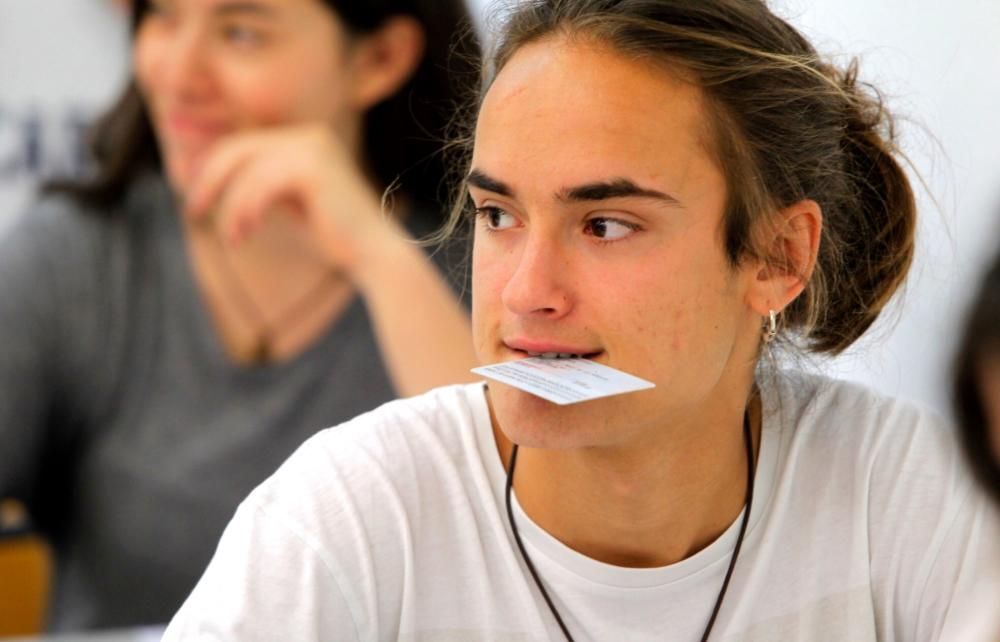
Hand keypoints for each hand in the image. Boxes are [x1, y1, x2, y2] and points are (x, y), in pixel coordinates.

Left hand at [184, 123, 402, 281]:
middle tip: (192, 210)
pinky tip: (244, 235)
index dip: (211, 166)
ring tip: (232, 238)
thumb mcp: (286, 203)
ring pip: (245, 170)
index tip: (192, 194)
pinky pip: (259, 185)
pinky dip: (244, 211)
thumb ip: (257, 186)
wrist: (372, 254)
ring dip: (230, 208)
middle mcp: (309, 135)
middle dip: (209, 180)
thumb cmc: (331, 235)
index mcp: (306, 139)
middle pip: (237, 149)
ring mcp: (312, 147)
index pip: (244, 144)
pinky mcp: (312, 167)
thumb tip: (207, 178)